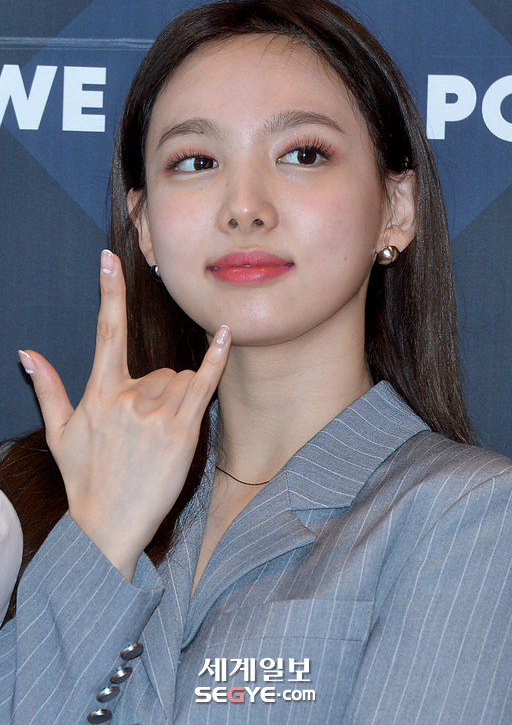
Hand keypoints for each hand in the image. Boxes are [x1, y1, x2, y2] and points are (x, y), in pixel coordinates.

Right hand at [18, 250, 230, 580]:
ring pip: (182, 380)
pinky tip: (226, 334)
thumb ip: (48, 388)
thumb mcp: (60, 433)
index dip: (109, 292)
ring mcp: (156, 413)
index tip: (110, 259)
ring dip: (179, 400)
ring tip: (160, 439)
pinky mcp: (182, 431)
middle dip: (161, 392)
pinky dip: (216, 359)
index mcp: (100, 393)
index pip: (105, 331)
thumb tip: (26, 352)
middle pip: (162, 369)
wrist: (107, 527)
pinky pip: (204, 384)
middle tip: (146, 432)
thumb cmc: (85, 480)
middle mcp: (128, 397)